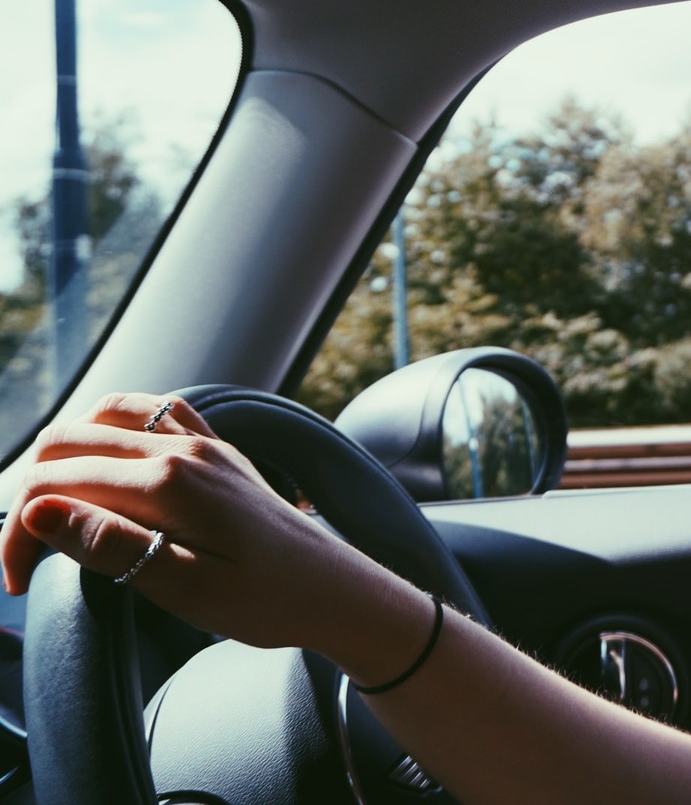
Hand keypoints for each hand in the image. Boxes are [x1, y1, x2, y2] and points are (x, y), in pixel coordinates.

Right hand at [0, 392, 381, 650]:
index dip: (16, 535)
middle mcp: (184, 447)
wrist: (336, 592)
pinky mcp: (219, 450)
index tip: (18, 586)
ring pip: (105, 414)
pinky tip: (106, 463)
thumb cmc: (267, 601)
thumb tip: (38, 511)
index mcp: (169, 482)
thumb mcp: (184, 587)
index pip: (55, 486)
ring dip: (65, 453)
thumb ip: (109, 545)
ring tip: (54, 510)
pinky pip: (155, 411)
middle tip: (26, 558)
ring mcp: (204, 441)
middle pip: (69, 442)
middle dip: (29, 495)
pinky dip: (112, 427)